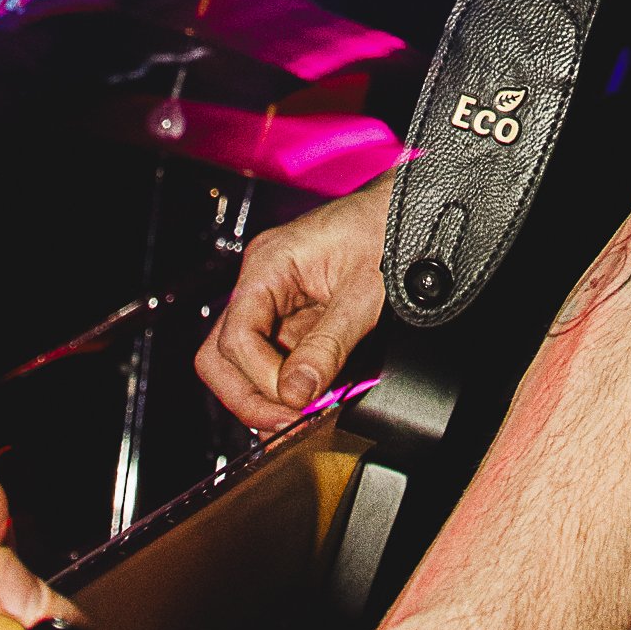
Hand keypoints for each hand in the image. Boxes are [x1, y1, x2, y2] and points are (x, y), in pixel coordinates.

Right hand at [196, 172, 390, 429]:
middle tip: (286, 422)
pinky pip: (271, 355)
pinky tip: (305, 401)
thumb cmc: (388, 228)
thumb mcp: (364, 293)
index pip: (235, 337)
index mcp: (268, 264)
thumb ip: (329, 345)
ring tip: (298, 416)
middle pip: (220, 355)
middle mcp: (261, 281)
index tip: (294, 401)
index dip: (259, 378)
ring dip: (263, 393)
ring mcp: (273, 298)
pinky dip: (283, 383)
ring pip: (240, 360)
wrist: (410, 207)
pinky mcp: (292, 313)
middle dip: (247, 395)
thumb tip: (296, 394)